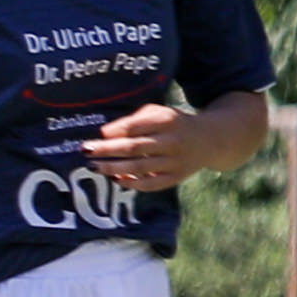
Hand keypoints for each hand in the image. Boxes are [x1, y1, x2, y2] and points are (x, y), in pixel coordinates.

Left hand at [78, 101, 203, 193]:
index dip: (116, 131)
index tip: (97, 135)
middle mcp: (172, 141)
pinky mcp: (177, 177)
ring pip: (140, 168)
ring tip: (95, 166)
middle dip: (108, 150)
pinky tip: (116, 179)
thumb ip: (134, 120)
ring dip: (115, 168)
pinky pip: (151, 184)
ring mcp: (175, 162)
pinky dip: (132, 183)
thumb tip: (105, 134)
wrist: (210, 139)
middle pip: (135, 148)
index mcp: (167, 120)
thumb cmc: (174, 123)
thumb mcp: (159, 112)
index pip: (136, 126)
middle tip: (86, 151)